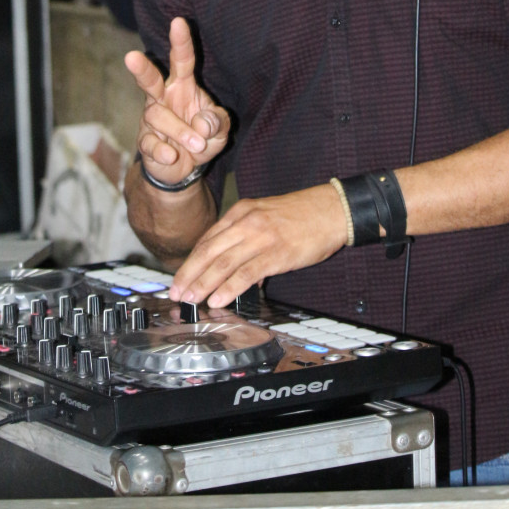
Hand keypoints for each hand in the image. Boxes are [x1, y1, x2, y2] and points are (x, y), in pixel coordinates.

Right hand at [124, 17, 229, 186]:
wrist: (184, 169)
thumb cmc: (202, 138)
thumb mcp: (221, 130)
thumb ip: (219, 121)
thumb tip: (202, 124)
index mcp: (183, 86)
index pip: (182, 60)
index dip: (181, 42)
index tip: (179, 22)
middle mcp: (164, 98)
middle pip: (150, 80)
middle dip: (141, 69)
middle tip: (131, 57)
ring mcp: (151, 120)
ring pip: (158, 116)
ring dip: (180, 131)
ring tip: (197, 145)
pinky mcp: (145, 142)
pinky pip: (150, 143)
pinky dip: (163, 151)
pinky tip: (171, 156)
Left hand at [169, 182, 347, 307]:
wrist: (332, 209)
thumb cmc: (302, 215)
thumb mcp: (266, 215)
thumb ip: (246, 237)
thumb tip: (233, 266)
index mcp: (242, 212)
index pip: (208, 238)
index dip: (191, 260)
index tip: (180, 277)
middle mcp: (246, 222)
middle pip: (208, 250)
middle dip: (189, 273)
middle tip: (176, 292)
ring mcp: (261, 237)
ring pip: (223, 262)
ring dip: (203, 283)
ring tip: (191, 299)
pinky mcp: (276, 253)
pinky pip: (247, 272)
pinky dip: (229, 287)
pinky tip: (218, 299)